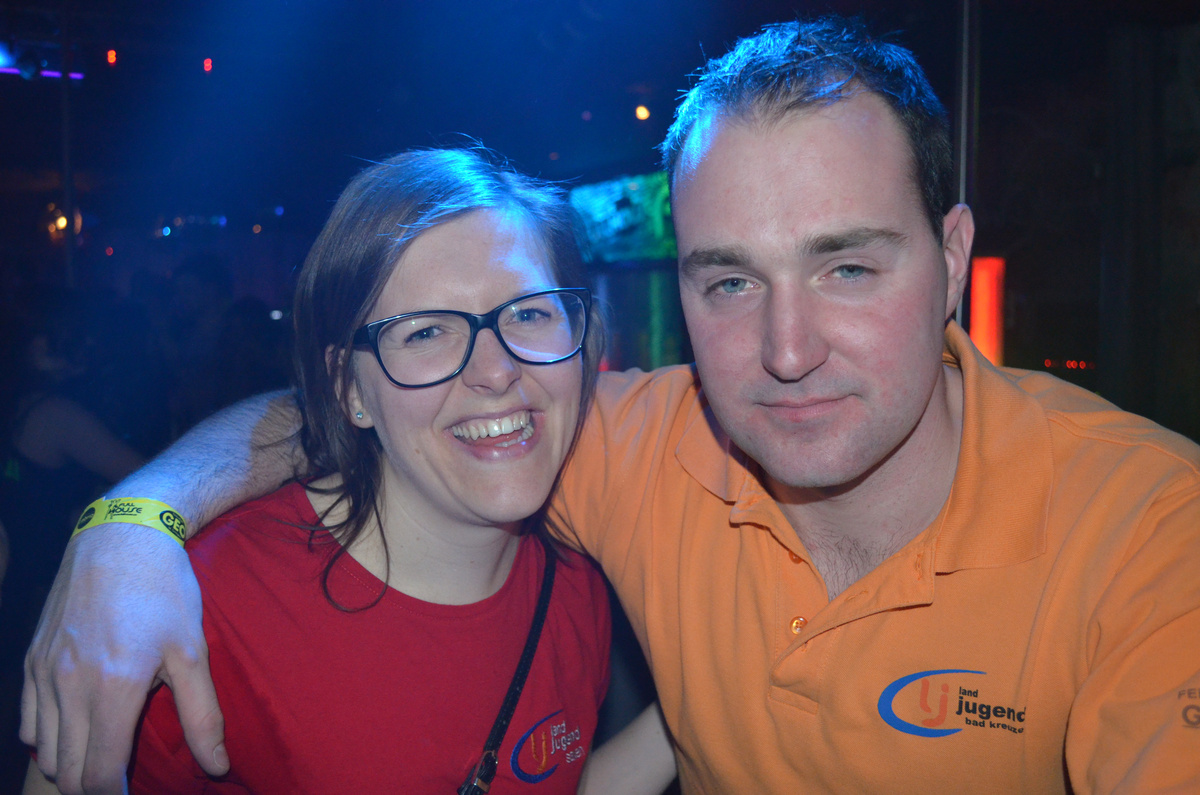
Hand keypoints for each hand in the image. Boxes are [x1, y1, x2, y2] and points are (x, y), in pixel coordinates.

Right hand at [20, 524, 226, 794]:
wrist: (121, 536)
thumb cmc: (164, 591)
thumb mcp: (193, 651)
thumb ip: (202, 715)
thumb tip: (216, 767)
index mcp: (114, 689)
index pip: (100, 774)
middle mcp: (69, 686)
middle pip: (67, 771)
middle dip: (93, 786)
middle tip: (121, 779)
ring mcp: (44, 673)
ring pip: (44, 751)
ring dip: (70, 765)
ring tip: (102, 758)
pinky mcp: (32, 660)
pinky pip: (29, 721)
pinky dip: (48, 739)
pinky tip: (77, 730)